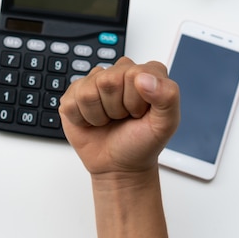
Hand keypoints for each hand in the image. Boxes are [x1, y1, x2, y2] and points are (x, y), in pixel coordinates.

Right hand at [59, 57, 179, 179]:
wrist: (119, 165)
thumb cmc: (142, 142)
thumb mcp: (166, 123)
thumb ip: (168, 96)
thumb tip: (144, 77)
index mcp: (143, 73)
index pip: (134, 74)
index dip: (135, 100)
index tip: (139, 113)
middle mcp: (118, 72)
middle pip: (108, 80)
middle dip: (116, 108)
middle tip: (122, 118)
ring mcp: (93, 83)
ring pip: (87, 93)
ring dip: (98, 115)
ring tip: (108, 120)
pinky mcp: (73, 95)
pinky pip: (71, 102)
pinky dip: (82, 119)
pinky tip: (92, 122)